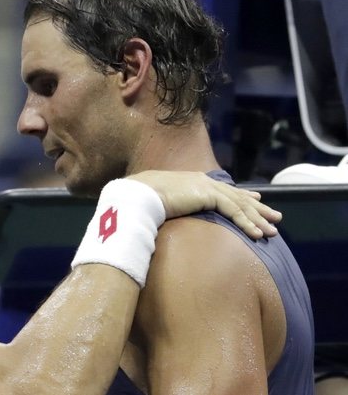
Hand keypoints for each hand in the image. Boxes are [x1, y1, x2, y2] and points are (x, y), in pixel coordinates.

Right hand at [127, 170, 280, 238]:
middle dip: (258, 208)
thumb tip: (169, 219)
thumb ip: (173, 208)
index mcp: (193, 181)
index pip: (223, 189)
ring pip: (240, 205)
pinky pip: (234, 211)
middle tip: (275, 217)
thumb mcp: (162, 203)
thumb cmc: (143, 200)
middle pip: (238, 196)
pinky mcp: (209, 195)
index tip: (256, 199)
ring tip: (272, 231)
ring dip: (258, 219)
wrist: (138, 194)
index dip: (242, 196)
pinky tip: (257, 234)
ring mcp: (207, 186)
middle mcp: (203, 181)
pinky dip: (247, 223)